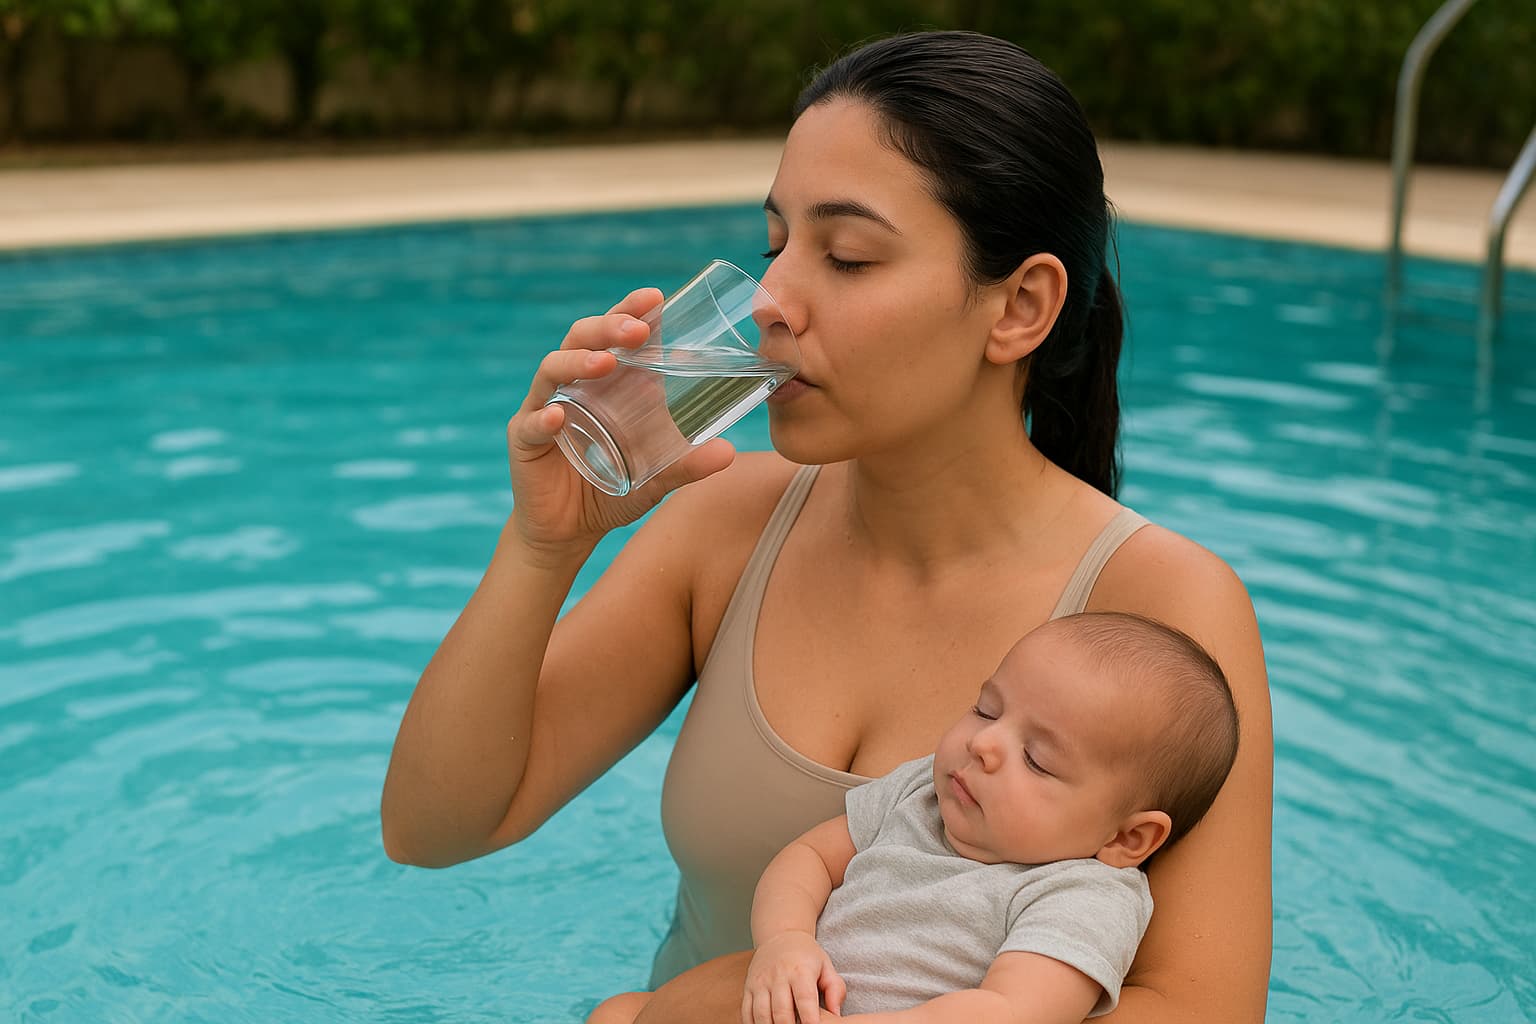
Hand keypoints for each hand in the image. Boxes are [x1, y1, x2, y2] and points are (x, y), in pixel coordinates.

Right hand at [506, 287, 736, 554]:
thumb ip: (686, 465)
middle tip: (637, 331)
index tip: (655, 298)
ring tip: (605, 364)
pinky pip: (532, 422)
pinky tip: (559, 414)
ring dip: (578, 360)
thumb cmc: (609, 492)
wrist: (568, 532)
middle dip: (609, 328)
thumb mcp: (655, 478)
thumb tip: (730, 452)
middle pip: (582, 338)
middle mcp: (571, 385)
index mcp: (603, 382)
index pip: (614, 334)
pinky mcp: (524, 440)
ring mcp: (544, 408)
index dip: (630, 311)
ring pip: (552, 369)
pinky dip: (545, 416)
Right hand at [742, 931, 845, 1023]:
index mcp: (800, 971)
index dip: (809, 1019)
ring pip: (762, 1014)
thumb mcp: (826, 966)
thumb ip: (835, 989)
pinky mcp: (748, 987)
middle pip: (781, 1011)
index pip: (805, 999)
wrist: (780, 936)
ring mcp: (760, 981)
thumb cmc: (807, 956)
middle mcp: (778, 975)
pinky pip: (746, 1011)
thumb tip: (836, 1014)